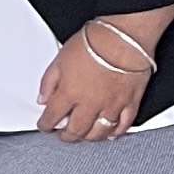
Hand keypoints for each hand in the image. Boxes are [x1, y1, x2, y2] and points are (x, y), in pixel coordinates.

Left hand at [34, 28, 150, 141]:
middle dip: (66, 136)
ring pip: (99, 132)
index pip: (52, 117)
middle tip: (63, 135)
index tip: (45, 126)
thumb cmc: (95, 41)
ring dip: (89, 137)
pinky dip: (116, 132)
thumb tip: (43, 98)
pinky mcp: (131, 102)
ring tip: (84, 135)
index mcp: (69, 93)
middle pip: (76, 130)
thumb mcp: (60, 57)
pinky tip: (111, 133)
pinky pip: (123, 125)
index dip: (46, 124)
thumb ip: (49, 81)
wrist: (125, 36)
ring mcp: (112, 105)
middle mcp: (90, 104)